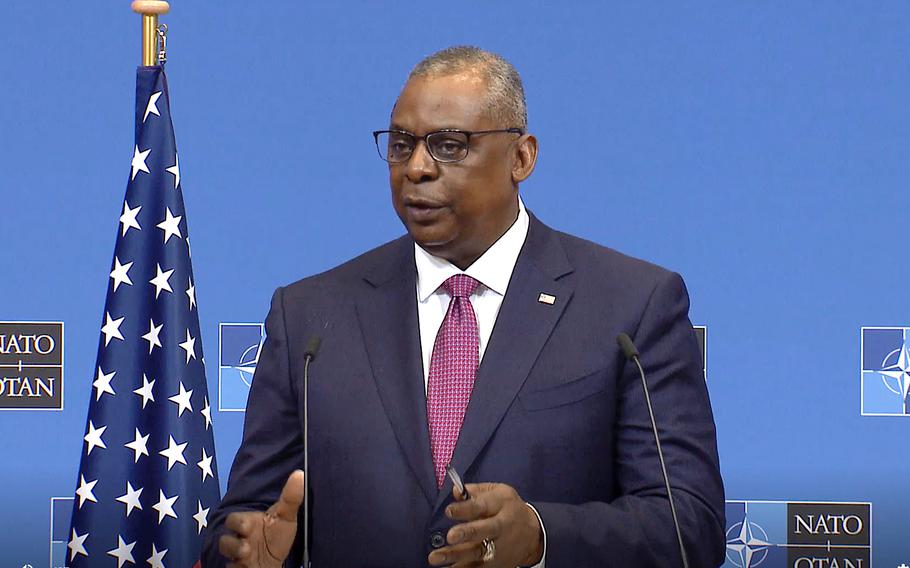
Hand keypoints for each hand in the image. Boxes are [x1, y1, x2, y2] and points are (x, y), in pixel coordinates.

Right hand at [218, 470, 304, 566]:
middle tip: (247, 547)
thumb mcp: (286, 517)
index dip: (238, 523)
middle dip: (233, 545)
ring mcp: (238, 557)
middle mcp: (239, 540)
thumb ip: (291, 498)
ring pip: (226, 557)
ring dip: (235, 559)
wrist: (273, 561)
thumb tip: (299, 473)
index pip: (233, 520)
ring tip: (247, 558)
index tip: (248, 527)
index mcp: (247, 525)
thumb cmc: (277, 536)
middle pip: (224, 542)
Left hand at [428, 482, 542, 567]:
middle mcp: (502, 527)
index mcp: (501, 505)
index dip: (465, 508)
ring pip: (478, 553)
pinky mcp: (498, 564)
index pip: (482, 506)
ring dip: (457, 557)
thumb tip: (454, 491)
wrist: (533, 534)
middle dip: (468, 533)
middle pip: (485, 530)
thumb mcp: (499, 492)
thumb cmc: (509, 508)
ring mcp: (500, 548)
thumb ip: (476, 491)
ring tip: (435, 558)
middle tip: (450, 536)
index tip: (448, 511)